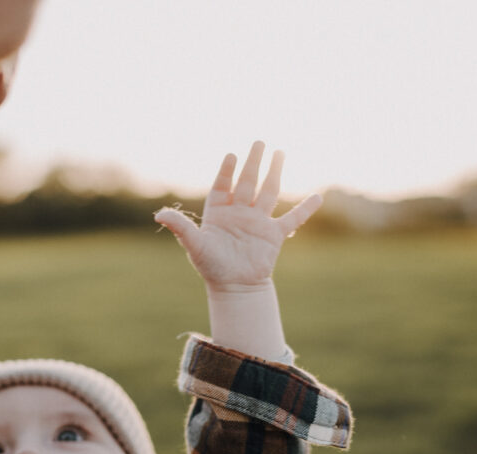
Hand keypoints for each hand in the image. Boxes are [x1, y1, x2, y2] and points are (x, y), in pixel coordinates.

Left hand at [154, 141, 321, 293]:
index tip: (231, 155)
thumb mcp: (194, 245)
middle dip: (253, 162)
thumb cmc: (211, 267)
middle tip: (259, 142)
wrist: (235, 288)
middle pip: (248, 182)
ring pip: (268, 192)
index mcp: (218, 213)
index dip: (226, 171)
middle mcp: (239, 213)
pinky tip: (318, 197)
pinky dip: (305, 209)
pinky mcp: (273, 235)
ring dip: (274, 172)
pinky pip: (292, 219)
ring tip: (280, 152)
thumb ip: (180, 227)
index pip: (223, 186)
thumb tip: (159, 215)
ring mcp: (257, 222)